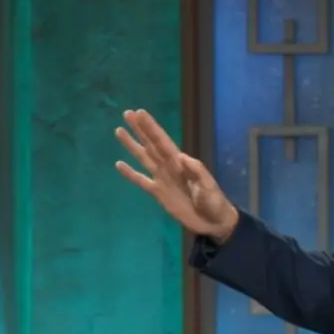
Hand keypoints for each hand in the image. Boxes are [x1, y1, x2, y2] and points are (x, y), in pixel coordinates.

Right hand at [114, 109, 238, 241]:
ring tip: (119, 131)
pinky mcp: (158, 193)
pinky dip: (130, 173)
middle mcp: (169, 166)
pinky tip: (119, 165)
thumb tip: (181, 156)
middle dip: (140, 129)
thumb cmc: (214, 201)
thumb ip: (197, 170)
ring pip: (143, 158)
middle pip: (151, 144)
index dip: (151, 127)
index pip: (163, 141)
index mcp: (181, 162)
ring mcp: (162, 178)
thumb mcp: (209, 185)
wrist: (212, 221)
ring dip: (132, 145)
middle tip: (127, 114)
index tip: (139, 113)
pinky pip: (141, 181)